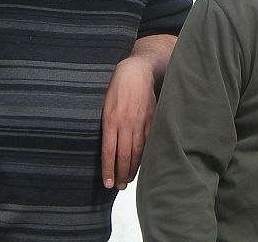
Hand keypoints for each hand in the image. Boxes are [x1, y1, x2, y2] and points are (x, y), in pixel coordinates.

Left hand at [101, 55, 155, 189]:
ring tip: (129, 179)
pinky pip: (148, 141)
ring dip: (133, 168)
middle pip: (124, 155)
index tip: (108, 183)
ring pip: (137, 151)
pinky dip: (145, 155)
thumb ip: (107, 125)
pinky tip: (142, 163)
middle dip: (122, 173)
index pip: (109, 152)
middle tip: (120, 186)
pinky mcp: (151, 119)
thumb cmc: (118, 86)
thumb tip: (106, 147)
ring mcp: (140, 121)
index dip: (109, 170)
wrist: (137, 71)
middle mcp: (125, 123)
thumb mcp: (105, 104)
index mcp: (110, 119)